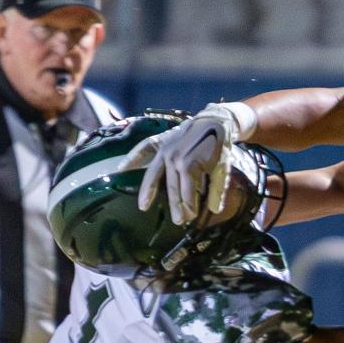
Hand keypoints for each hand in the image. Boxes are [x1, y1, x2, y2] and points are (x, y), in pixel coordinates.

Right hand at [119, 104, 245, 223]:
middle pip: (172, 187)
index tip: (190, 218)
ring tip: (143, 206)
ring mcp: (164, 149)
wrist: (214, 121)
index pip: (187, 192)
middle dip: (175, 205)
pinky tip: (120, 168)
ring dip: (148, 191)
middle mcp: (173, 158)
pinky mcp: (160, 141)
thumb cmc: (219, 146)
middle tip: (177, 221)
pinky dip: (131, 158)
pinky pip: (143, 149)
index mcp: (189, 165)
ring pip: (154, 174)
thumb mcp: (222, 167)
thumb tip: (216, 210)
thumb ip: (217, 189)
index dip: (189, 206)